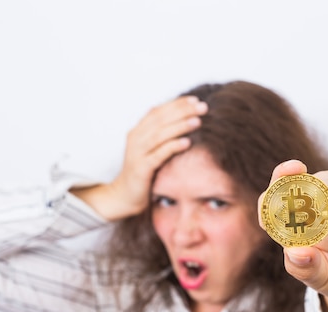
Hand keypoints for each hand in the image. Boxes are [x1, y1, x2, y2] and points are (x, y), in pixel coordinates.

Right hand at [73, 96, 206, 220]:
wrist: (124, 196)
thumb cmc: (143, 172)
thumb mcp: (152, 150)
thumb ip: (163, 136)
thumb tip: (184, 121)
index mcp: (139, 131)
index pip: (159, 111)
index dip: (177, 104)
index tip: (196, 100)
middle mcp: (136, 138)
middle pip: (161, 119)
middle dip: (182, 111)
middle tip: (202, 107)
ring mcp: (137, 153)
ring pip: (160, 134)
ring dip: (180, 126)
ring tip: (198, 120)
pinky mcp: (141, 168)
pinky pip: (158, 155)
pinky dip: (172, 147)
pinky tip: (187, 142)